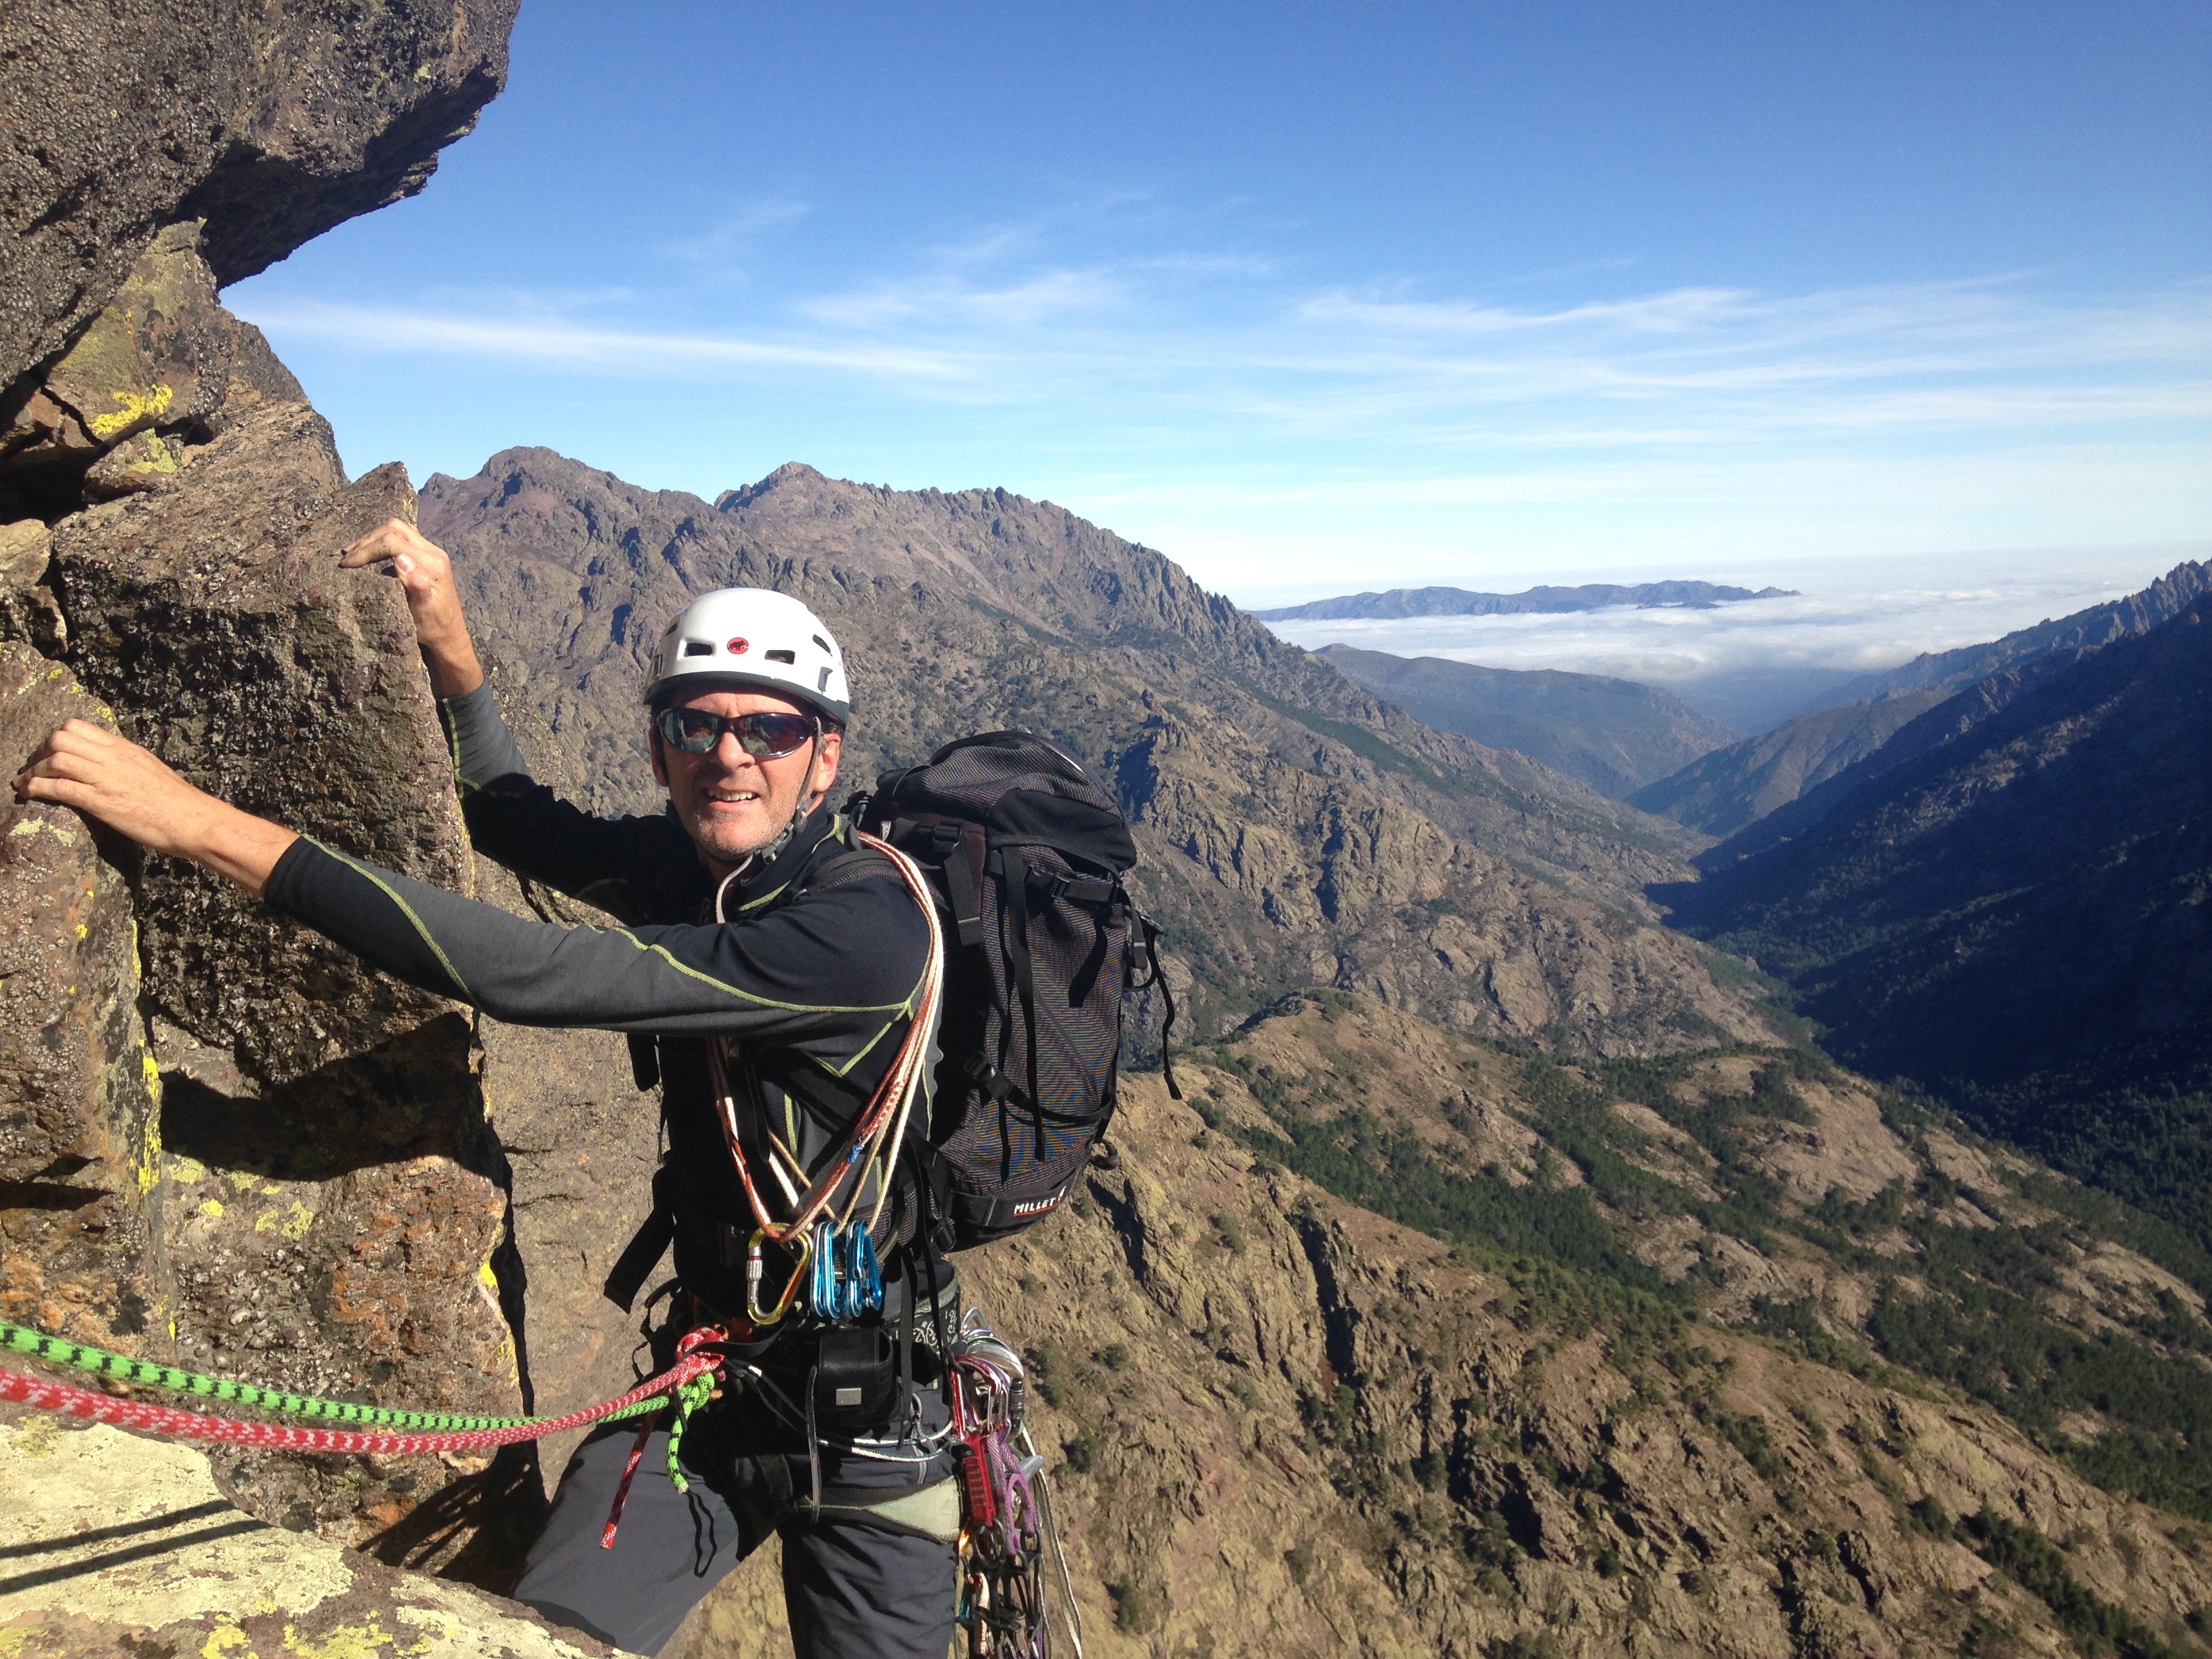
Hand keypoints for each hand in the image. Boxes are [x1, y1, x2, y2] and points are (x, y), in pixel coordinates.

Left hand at [13, 720, 296, 895]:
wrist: (193, 820)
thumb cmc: (177, 802)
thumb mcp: (151, 769)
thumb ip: (126, 762)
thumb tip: (108, 764)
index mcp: (125, 748)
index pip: (78, 726)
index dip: (57, 737)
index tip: (51, 753)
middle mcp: (113, 757)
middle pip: (61, 737)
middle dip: (41, 752)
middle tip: (37, 768)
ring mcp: (106, 778)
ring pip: (56, 758)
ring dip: (34, 771)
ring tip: (27, 783)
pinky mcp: (100, 801)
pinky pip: (59, 787)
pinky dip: (37, 788)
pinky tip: (30, 794)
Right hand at [340, 518, 484, 695]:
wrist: (449, 635)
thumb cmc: (434, 627)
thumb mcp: (424, 611)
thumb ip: (416, 584)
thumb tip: (401, 558)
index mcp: (433, 564)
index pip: (394, 542)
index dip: (368, 549)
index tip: (348, 564)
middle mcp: (434, 553)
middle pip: (396, 529)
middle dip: (368, 540)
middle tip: (347, 557)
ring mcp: (432, 552)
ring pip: (398, 530)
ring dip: (373, 539)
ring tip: (352, 553)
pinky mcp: (427, 557)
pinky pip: (402, 539)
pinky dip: (381, 542)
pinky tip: (367, 555)